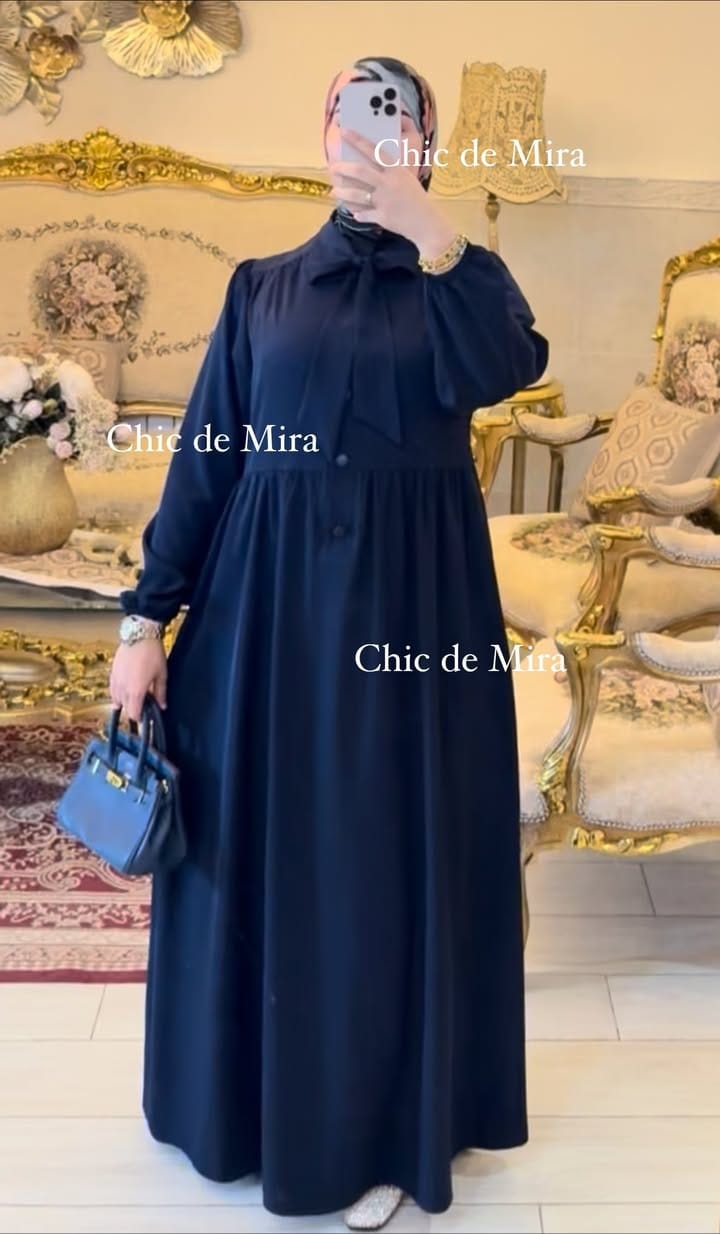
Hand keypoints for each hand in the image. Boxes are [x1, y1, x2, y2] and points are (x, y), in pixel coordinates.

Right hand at [109, 638, 167, 724]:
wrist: (140, 635)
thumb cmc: (152, 653)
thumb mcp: (161, 675)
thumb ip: (160, 693)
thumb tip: (162, 706)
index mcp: (136, 692)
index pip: (133, 714)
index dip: (139, 718)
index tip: (146, 717)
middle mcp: (123, 688)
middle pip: (125, 708)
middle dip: (133, 710)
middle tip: (144, 706)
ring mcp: (115, 680)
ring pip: (116, 700)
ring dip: (124, 702)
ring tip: (135, 698)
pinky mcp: (112, 673)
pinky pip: (112, 689)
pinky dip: (117, 693)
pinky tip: (125, 690)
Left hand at [329, 129, 455, 257]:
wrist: (427, 223)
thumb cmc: (417, 198)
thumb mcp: (407, 178)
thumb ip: (390, 171)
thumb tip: (371, 163)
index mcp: (396, 170)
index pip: (374, 151)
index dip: (358, 140)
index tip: (345, 132)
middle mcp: (388, 183)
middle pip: (360, 172)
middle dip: (343, 168)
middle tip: (333, 167)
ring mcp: (384, 201)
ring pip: (357, 195)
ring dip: (343, 193)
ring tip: (334, 191)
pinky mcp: (382, 218)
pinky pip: (364, 215)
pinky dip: (358, 215)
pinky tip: (354, 214)